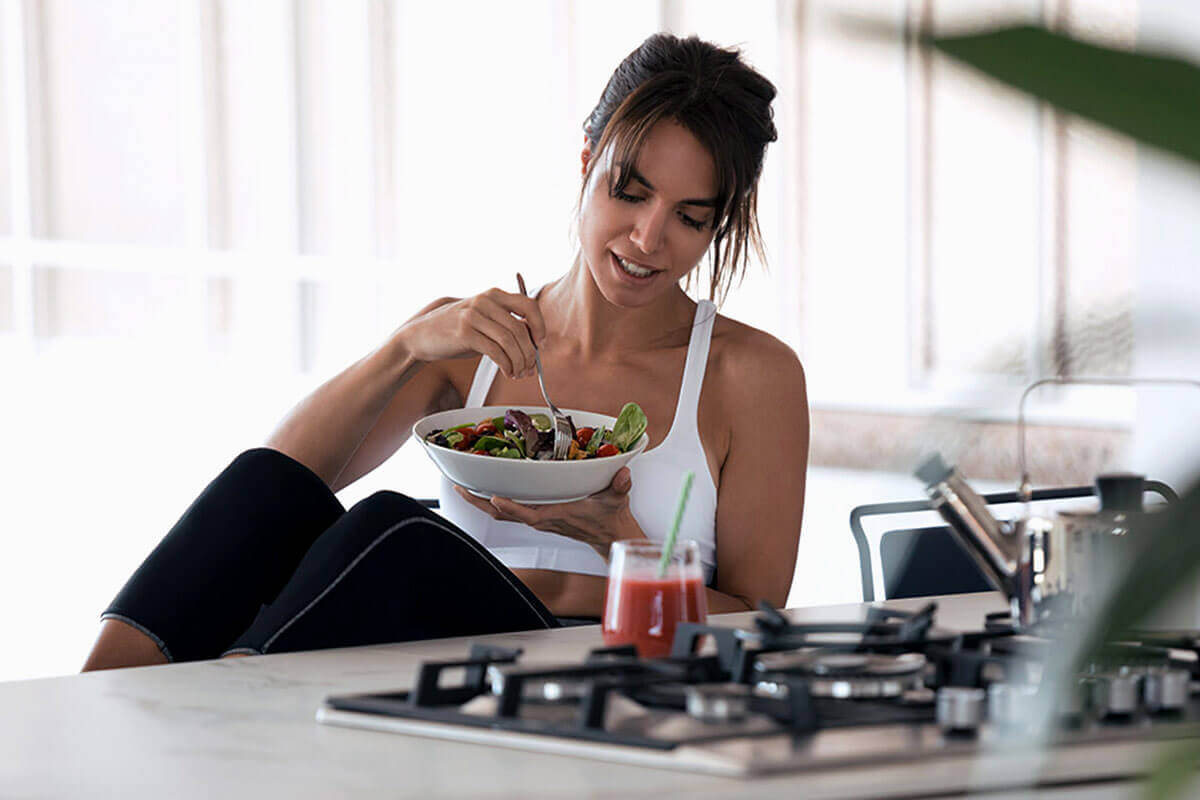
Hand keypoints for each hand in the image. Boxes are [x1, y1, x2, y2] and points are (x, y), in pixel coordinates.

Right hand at [394, 289, 546, 378]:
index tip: (540, 343)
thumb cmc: (457, 330)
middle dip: (529, 353)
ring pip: (509, 342)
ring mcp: (474, 316)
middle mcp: (485, 301)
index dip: (540, 325)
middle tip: (530, 369)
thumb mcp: (483, 318)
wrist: (422, 334)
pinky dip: (506, 365)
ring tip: (519, 373)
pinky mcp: (465, 333)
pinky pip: (495, 352)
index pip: (528, 305)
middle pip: (520, 329)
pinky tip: (507, 372)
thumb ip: (505, 323)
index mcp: (494, 295)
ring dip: (519, 362)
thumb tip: (534, 344)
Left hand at [454, 467, 645, 558]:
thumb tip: (623, 474)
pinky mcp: (538, 517)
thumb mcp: (618, 498)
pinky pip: (509, 512)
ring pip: (503, 514)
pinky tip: (484, 491)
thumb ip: (620, 486)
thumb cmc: (611, 517)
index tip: (493, 496)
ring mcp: (538, 519)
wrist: (610, 536)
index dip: (511, 507)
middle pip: (504, 515)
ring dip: (481, 502)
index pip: (530, 514)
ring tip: (463, 488)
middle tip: (460, 487)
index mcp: (559, 515)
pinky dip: (494, 502)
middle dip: (480, 503)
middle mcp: (543, 519)